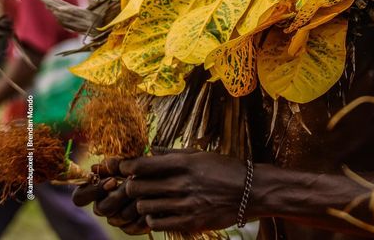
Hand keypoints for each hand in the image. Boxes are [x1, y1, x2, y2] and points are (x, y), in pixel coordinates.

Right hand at [73, 157, 148, 235]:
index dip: (93, 191)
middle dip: (119, 194)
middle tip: (134, 183)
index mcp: (96, 189)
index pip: (79, 197)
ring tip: (145, 189)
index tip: (112, 180)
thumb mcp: (130, 160)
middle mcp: (103, 205)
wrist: (162, 176)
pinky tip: (152, 202)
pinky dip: (144, 214)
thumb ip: (116, 163)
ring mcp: (116, 218)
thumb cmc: (142, 165)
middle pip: (102, 208)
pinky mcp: (130, 227)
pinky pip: (133, 227)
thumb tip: (104, 165)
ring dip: (133, 201)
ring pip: (118, 217)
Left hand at [121, 150, 247, 233]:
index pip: (143, 165)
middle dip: (130, 185)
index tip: (123, 168)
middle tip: (133, 184)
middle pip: (138, 187)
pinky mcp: (190, 223)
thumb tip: (151, 150)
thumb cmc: (225, 169)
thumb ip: (173, 154)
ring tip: (148, 199)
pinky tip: (158, 212)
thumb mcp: (200, 155)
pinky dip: (153, 218)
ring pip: (145, 207)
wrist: (249, 191)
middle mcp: (182, 184)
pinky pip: (158, 223)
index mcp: (183, 164)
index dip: (127, 167)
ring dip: (142, 203)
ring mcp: (185, 205)